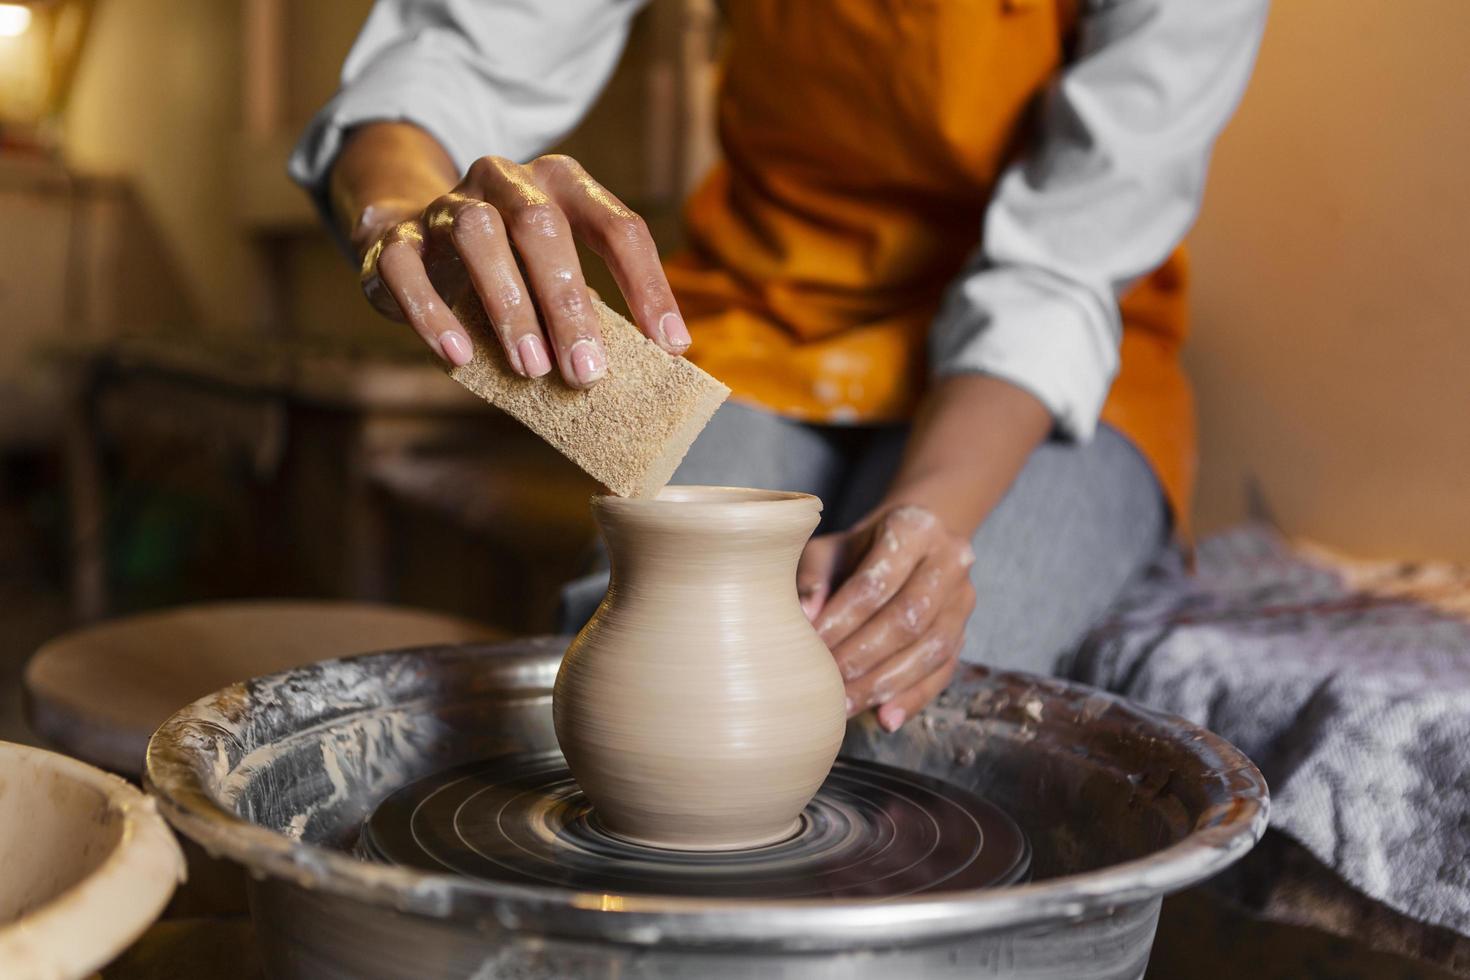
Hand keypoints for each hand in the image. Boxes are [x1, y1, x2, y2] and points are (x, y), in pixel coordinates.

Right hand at [354, 153, 689, 386]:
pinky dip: (433, 313)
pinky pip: (407, 269)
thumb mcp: (555, 271)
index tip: (670, 347)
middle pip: (542, 226)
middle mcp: (506, 180)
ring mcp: (447, 204)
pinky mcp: (395, 238)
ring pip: (477, 234)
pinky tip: (458, 357)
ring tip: (531, 368)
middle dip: (568, 303)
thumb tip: (648, 370)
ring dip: (508, 304)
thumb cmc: (509, 266)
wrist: (407, 233)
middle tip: (588, 373)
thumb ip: (593, 307)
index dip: (648, 286)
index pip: (618, 226)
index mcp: (563, 184)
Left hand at [798, 505, 975, 732]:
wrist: (906, 545)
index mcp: (914, 528)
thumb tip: (803, 618)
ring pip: (932, 650)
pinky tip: (885, 718)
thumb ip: (814, 578)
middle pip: (909, 618)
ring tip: (846, 705)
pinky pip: (943, 673)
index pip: (876, 582)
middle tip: (826, 683)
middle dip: (864, 656)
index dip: (843, 618)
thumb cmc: (856, 550)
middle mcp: (950, 561)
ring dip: (886, 683)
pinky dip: (913, 698)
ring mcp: (963, 600)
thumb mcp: (829, 550)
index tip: (811, 644)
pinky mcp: (965, 633)